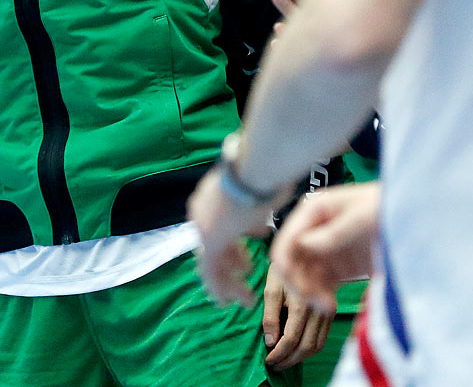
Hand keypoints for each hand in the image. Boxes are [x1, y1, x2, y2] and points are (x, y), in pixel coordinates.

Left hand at [188, 169, 278, 306]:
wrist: (255, 170)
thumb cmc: (265, 175)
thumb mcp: (262, 191)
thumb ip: (262, 204)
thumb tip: (270, 204)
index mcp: (213, 196)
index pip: (224, 222)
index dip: (242, 233)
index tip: (260, 236)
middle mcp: (202, 212)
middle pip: (217, 241)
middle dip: (234, 258)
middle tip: (248, 269)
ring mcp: (203, 227)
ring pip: (213, 261)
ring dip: (229, 280)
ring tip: (245, 296)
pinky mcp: (208, 243)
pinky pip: (210, 272)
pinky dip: (221, 288)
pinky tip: (229, 302)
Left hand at [263, 268, 332, 370]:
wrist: (309, 250)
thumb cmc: (286, 267)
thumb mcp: (271, 287)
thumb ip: (270, 316)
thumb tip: (270, 342)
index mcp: (302, 303)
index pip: (291, 338)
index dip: (279, 353)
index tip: (268, 360)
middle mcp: (319, 310)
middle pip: (305, 346)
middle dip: (289, 360)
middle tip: (274, 365)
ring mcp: (327, 312)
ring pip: (316, 346)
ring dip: (299, 358)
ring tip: (283, 361)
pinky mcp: (331, 312)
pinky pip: (322, 339)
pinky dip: (309, 349)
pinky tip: (296, 351)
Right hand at [270, 183, 379, 315]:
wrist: (417, 223)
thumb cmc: (387, 209)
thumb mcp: (361, 217)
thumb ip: (332, 232)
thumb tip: (302, 245)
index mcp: (314, 210)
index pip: (288, 236)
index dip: (284, 259)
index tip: (294, 283)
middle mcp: (314, 230)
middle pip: (291, 259)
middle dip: (297, 281)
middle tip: (313, 300)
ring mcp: (325, 250)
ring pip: (302, 275)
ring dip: (308, 292)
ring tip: (326, 307)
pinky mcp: (338, 267)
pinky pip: (319, 285)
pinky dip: (320, 297)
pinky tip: (330, 306)